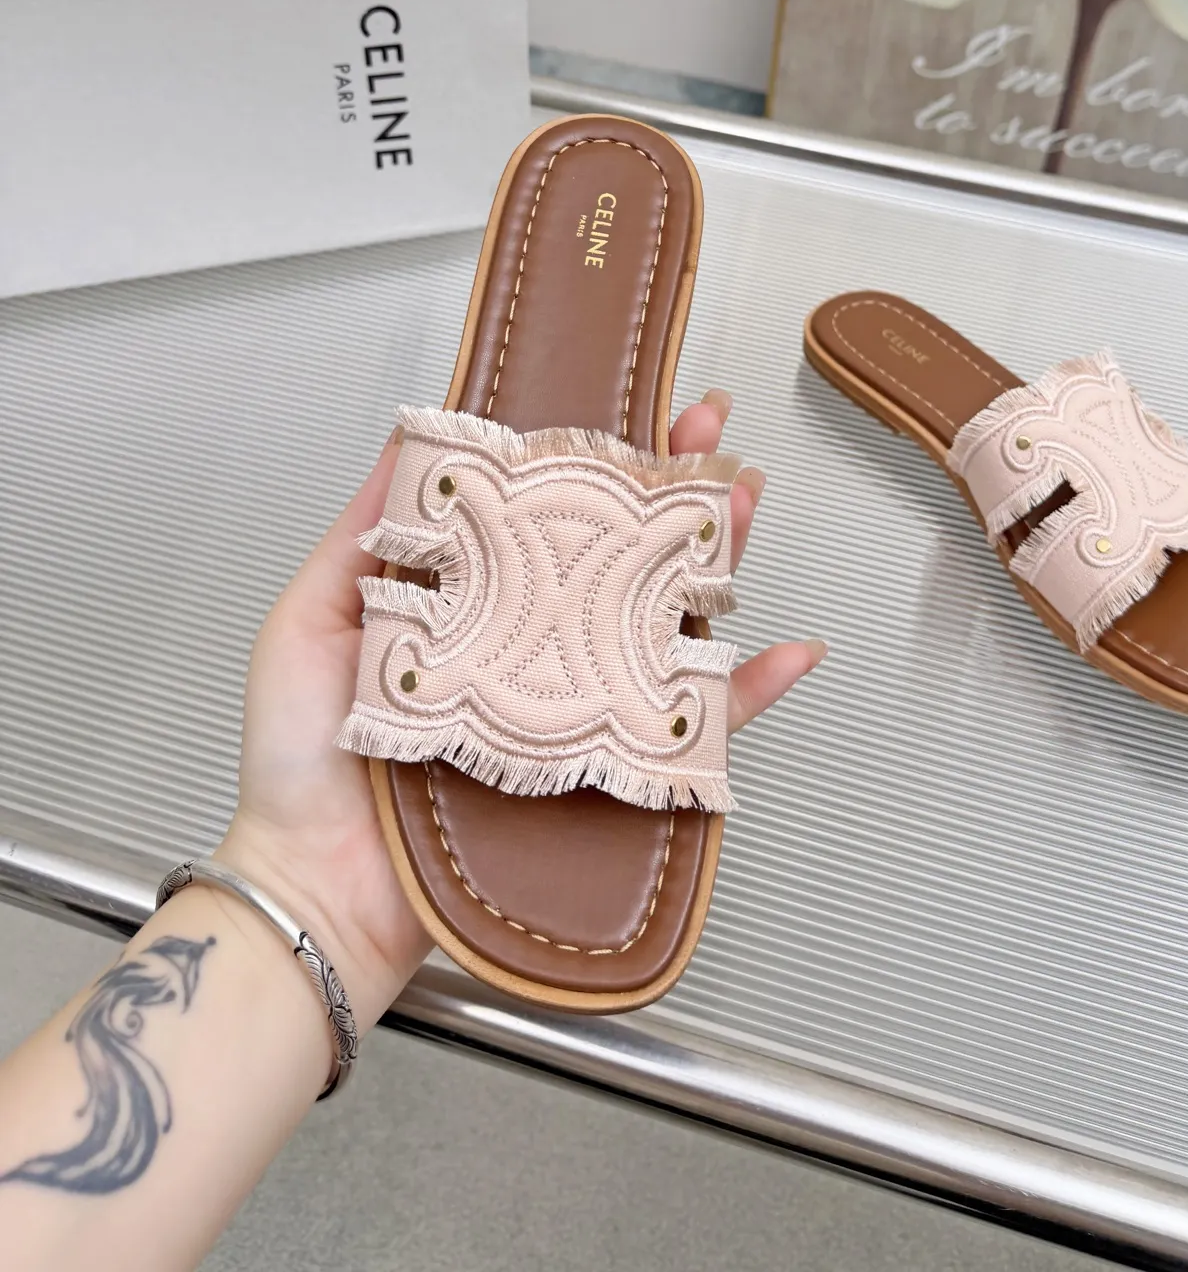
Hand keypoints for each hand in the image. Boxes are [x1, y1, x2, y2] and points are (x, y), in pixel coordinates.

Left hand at [218, 391, 823, 1029]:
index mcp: (478, 602)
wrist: (313, 882)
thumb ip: (362, 533)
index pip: (548, 513)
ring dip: (719, 558)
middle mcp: (536, 646)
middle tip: (708, 430)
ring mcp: (576, 704)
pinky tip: (787, 655)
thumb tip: (405, 438)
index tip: (628, 401)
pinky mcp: (603, 772)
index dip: (593, 456)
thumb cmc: (303, 758)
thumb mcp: (315, 616)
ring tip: (744, 502)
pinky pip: (695, 734)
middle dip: (673, 485)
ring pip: (669, 619)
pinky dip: (749, 697)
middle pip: (623, 553)